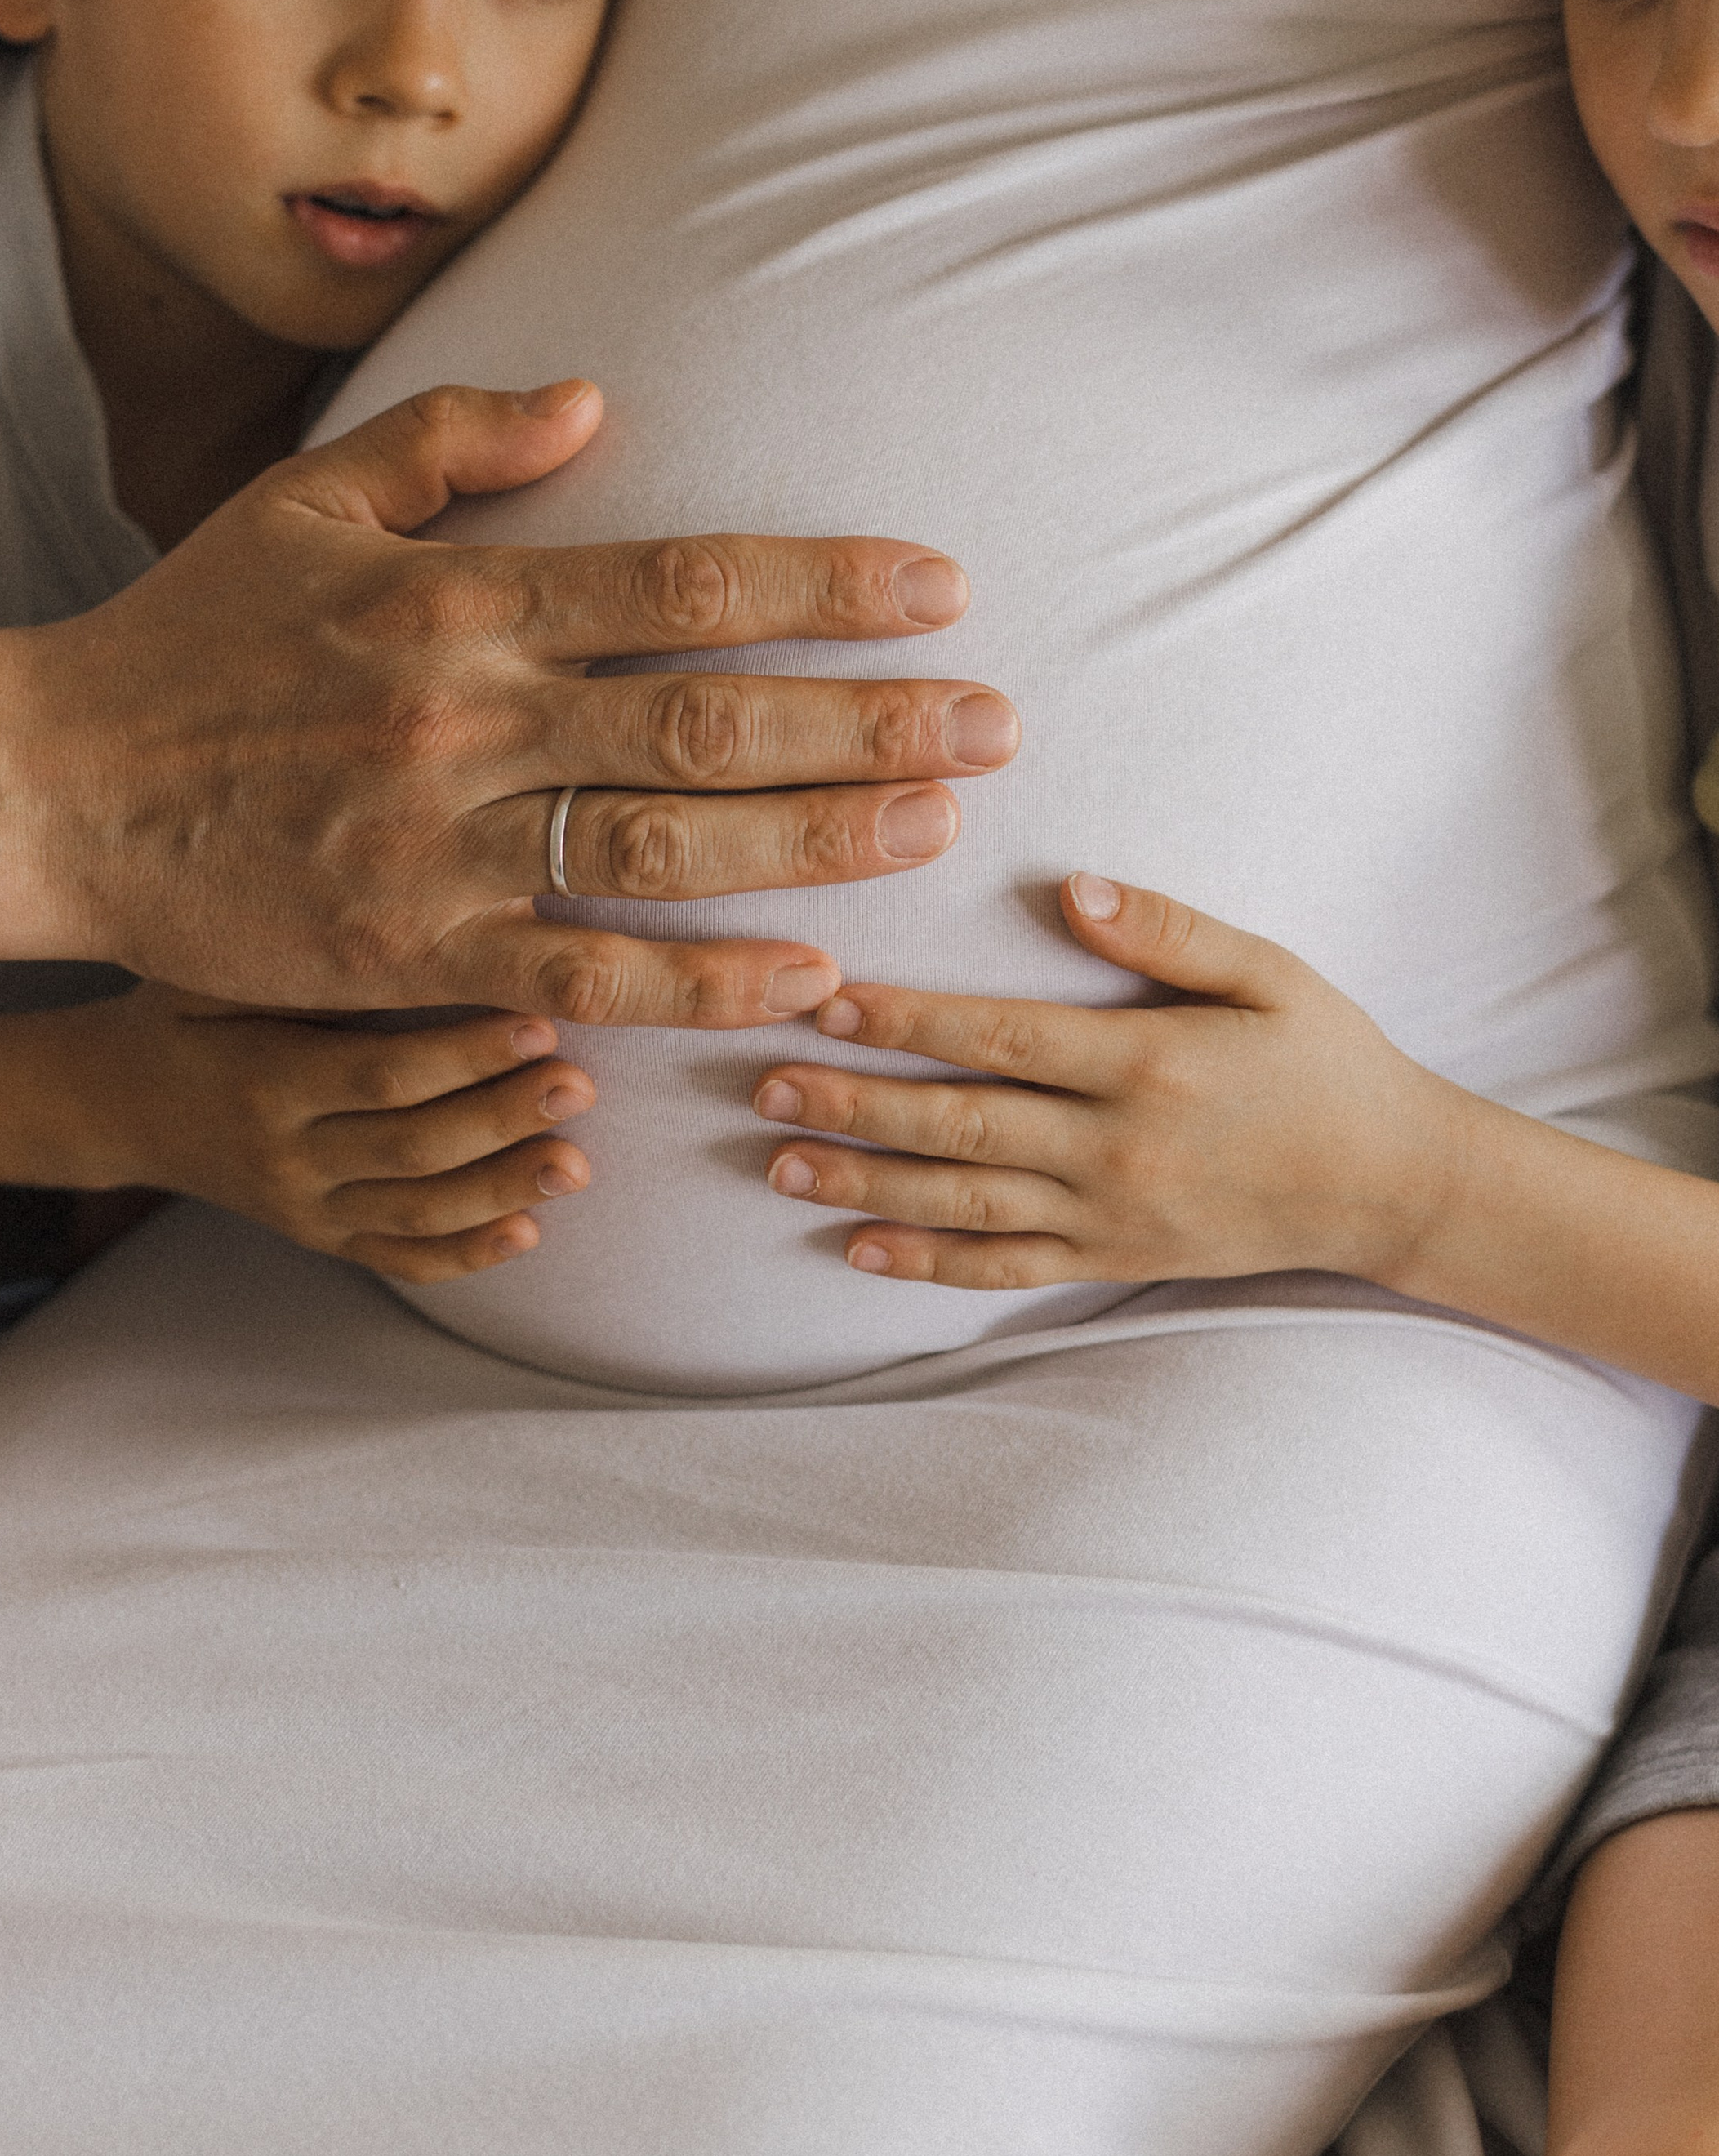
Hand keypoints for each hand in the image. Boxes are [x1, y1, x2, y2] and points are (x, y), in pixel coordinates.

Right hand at [3, 381, 1018, 1025]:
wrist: (56, 786)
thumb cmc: (190, 637)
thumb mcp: (309, 501)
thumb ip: (456, 440)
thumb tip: (600, 396)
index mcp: (459, 597)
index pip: (681, 579)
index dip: (821, 584)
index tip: (935, 588)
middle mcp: (468, 715)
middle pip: (709, 714)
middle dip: (869, 717)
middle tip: (995, 719)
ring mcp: (443, 841)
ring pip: (667, 843)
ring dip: (818, 838)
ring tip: (937, 824)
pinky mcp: (414, 952)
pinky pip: (585, 972)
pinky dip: (700, 977)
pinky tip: (805, 973)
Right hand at [57, 987, 599, 1281]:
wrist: (110, 1102)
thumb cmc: (178, 1009)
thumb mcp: (214, 969)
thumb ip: (304, 954)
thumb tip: (419, 911)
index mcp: (261, 1081)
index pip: (379, 1076)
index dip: (464, 1056)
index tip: (539, 1022)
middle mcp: (283, 1157)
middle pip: (411, 1149)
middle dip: (504, 1119)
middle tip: (582, 1084)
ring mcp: (302, 1208)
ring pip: (417, 1213)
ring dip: (504, 1190)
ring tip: (579, 1163)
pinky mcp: (317, 1236)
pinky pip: (398, 1258)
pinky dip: (466, 1254)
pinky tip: (529, 1230)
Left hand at [750, 872, 1464, 1290]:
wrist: (1393, 1184)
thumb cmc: (1327, 1058)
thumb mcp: (1267, 969)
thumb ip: (1166, 928)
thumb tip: (1072, 886)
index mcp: (1147, 1062)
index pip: (1001, 1039)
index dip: (908, 1022)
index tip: (829, 1002)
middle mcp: (1118, 1147)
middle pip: (961, 1124)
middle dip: (856, 1103)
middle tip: (762, 1083)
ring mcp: (1112, 1214)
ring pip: (965, 1203)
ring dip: (866, 1181)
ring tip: (779, 1161)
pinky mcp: (1114, 1258)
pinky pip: (1005, 1269)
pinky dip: (927, 1263)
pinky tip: (857, 1246)